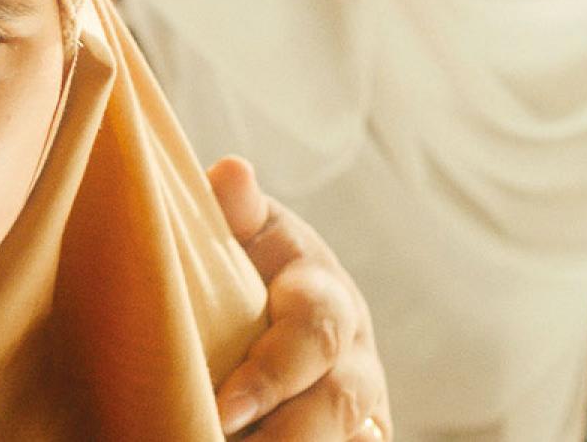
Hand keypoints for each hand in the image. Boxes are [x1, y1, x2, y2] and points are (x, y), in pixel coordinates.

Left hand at [209, 156, 390, 440]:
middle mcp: (353, 355)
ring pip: (348, 436)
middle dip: (286, 434)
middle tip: (224, 440)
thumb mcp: (249, 233)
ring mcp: (362, 404)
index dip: (270, 376)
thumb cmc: (255, 264)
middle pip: (335, 403)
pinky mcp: (362, 435)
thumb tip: (231, 171)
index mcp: (325, 295)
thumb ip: (238, 211)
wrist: (285, 304)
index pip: (311, 335)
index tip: (224, 408)